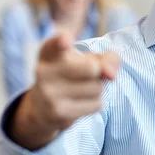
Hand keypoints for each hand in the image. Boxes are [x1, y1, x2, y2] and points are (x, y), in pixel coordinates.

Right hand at [9, 32, 120, 149]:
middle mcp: (44, 71)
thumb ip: (106, 58)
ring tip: (80, 89)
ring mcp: (49, 94)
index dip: (62, 41)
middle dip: (97, 72)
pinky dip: (94, 103)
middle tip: (84, 75)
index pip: (54, 44)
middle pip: (91, 68)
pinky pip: (96, 105)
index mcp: (49, 52)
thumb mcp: (87, 59)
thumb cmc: (71, 75)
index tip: (67, 41)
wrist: (43, 108)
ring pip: (96, 88)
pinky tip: (79, 103)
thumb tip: (111, 74)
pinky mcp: (58, 113)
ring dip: (97, 89)